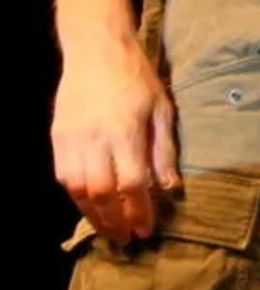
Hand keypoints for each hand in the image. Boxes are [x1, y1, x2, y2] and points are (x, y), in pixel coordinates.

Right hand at [50, 36, 179, 241]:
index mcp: (126, 132)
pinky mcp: (57, 139)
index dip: (139, 211)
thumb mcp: (162, 108)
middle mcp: (95, 140)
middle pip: (103, 194)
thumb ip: (164, 150)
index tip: (147, 229)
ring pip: (79, 191)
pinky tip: (90, 206)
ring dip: (94, 216)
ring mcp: (72, 141)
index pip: (132, 184)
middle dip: (115, 221)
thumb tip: (171, 187)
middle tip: (127, 239)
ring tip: (109, 230)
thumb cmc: (136, 77)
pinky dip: (77, 198)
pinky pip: (64, 178)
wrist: (96, 50)